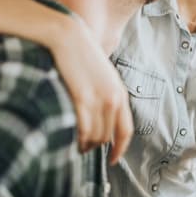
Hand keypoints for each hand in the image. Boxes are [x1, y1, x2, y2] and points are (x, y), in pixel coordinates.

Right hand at [50, 16, 132, 164]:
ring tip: (76, 144)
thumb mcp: (102, 75)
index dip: (120, 148)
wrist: (69, 37)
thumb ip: (106, 95)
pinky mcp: (82, 98)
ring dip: (85, 144)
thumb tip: (100, 117)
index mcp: (120, 93)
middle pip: (108, 136)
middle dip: (96, 146)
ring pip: (95, 136)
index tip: (112, 159)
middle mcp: (113, 98)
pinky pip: (83, 129)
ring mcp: (99, 99)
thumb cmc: (82, 56)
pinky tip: (71, 139)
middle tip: (84, 148)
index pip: (126, 130)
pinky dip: (77, 138)